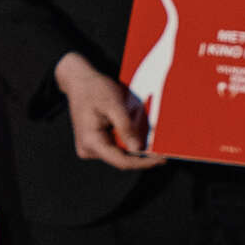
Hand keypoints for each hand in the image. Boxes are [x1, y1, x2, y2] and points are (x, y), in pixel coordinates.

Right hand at [55, 53, 165, 170]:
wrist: (80, 82)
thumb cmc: (96, 89)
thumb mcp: (114, 104)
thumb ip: (125, 127)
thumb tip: (138, 148)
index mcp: (90, 142)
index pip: (121, 161)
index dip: (144, 162)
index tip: (162, 159)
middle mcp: (88, 149)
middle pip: (122, 159)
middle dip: (143, 155)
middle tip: (164, 149)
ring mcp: (91, 148)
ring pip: (121, 153)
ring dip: (137, 146)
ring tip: (153, 138)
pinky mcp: (96, 143)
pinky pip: (116, 146)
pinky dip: (130, 141)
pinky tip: (141, 133)